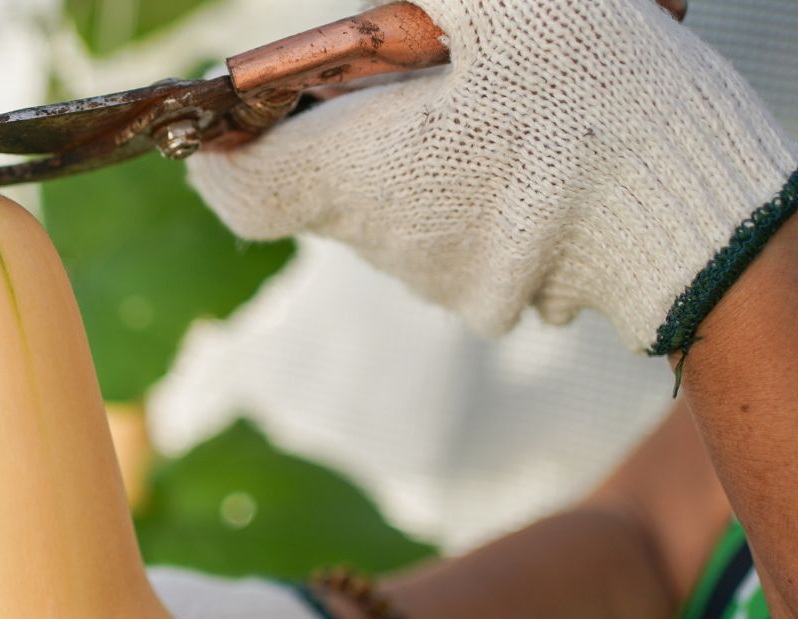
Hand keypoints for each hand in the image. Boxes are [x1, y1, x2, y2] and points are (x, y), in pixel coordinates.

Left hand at [188, 0, 797, 354]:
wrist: (692, 220)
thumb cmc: (595, 104)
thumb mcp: (512, 10)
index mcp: (359, 170)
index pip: (241, 189)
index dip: (223, 156)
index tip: (234, 121)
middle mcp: (382, 237)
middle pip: (323, 184)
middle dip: (348, 128)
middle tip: (406, 73)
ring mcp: (436, 276)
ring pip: (391, 207)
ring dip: (418, 156)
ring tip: (493, 102)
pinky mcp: (490, 294)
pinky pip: (451, 234)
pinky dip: (469, 189)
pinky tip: (529, 148)